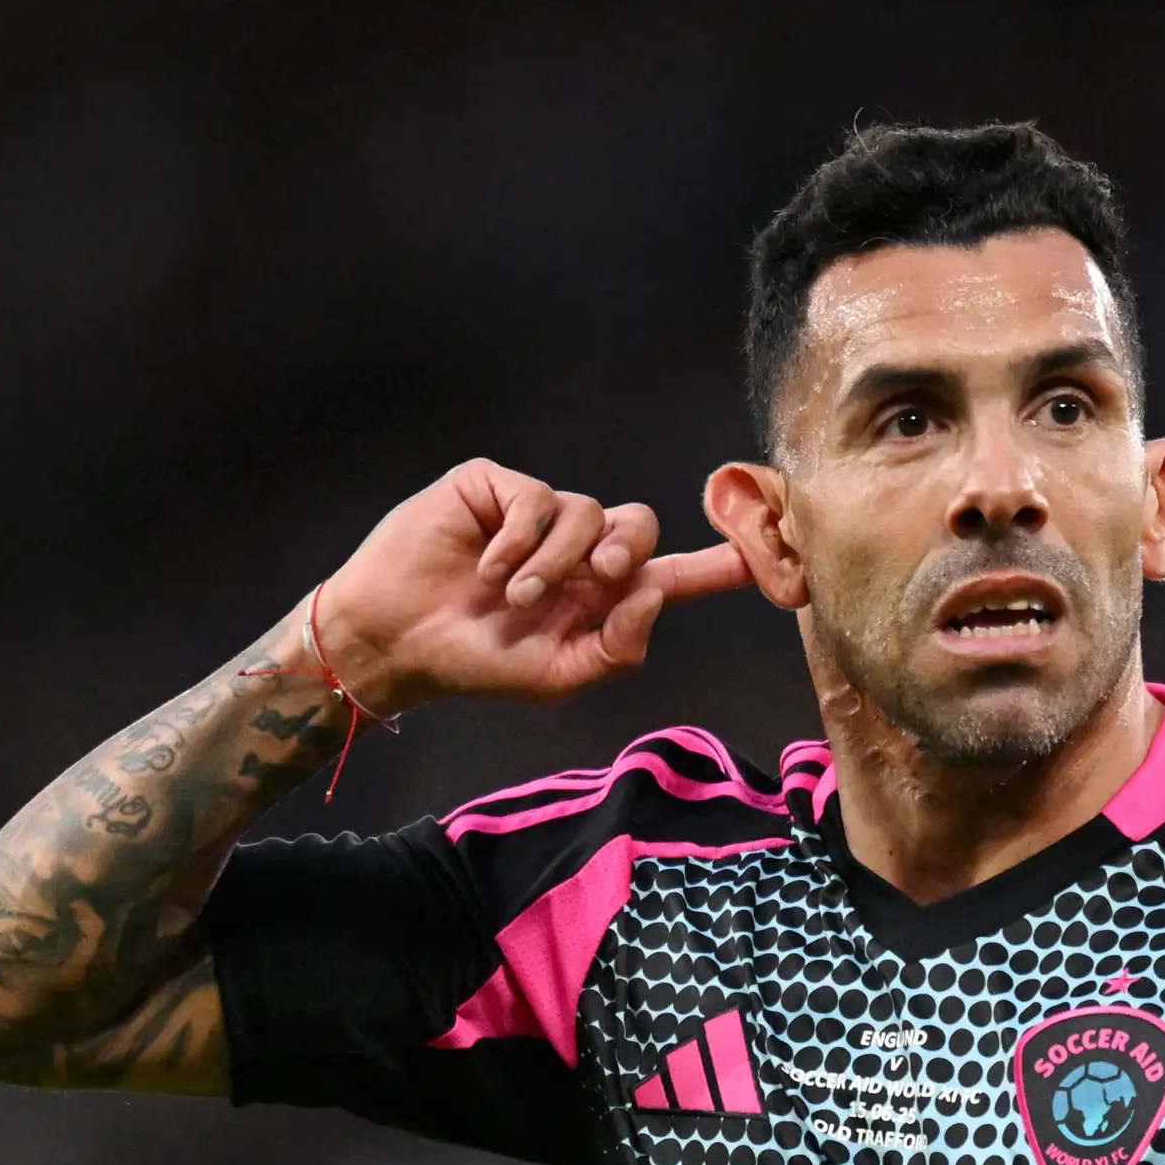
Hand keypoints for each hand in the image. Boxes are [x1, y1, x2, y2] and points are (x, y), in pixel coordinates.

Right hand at [298, 459, 752, 712]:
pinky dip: (517, 540)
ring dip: (555, 562)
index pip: (671, 575)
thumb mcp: (558, 676)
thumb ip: (618, 648)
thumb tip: (655, 593)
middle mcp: (576, 550)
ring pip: (586, 513)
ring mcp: (535, 514)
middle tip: (599, 580)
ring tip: (514, 596)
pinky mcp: (495, 488)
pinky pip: (533, 498)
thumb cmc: (477, 662)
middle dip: (629, 551)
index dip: (718, 565)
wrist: (398, 640)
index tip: (766, 554)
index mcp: (599, 597)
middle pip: (640, 524)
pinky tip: (486, 568)